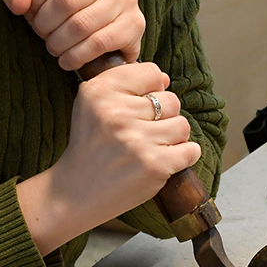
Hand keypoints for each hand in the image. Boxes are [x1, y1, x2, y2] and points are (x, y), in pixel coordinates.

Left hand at [1, 0, 144, 70]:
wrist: (109, 26)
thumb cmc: (69, 6)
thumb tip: (19, 2)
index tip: (31, 11)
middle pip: (66, 0)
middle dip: (45, 24)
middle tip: (42, 34)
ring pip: (81, 24)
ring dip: (59, 43)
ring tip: (54, 48)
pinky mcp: (135, 24)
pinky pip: (100, 42)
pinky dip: (78, 55)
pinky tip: (68, 59)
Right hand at [16, 62, 201, 254]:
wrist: (75, 193)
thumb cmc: (90, 146)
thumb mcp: (92, 104)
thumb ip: (125, 84)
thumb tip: (165, 79)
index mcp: (99, 91)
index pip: (152, 73)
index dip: (151, 90)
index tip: (139, 107)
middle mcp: (117, 113)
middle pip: (171, 100)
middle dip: (163, 117)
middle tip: (141, 134)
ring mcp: (137, 140)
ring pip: (183, 125)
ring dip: (173, 138)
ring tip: (151, 148)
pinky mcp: (154, 165)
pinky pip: (191, 150)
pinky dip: (185, 156)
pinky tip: (166, 161)